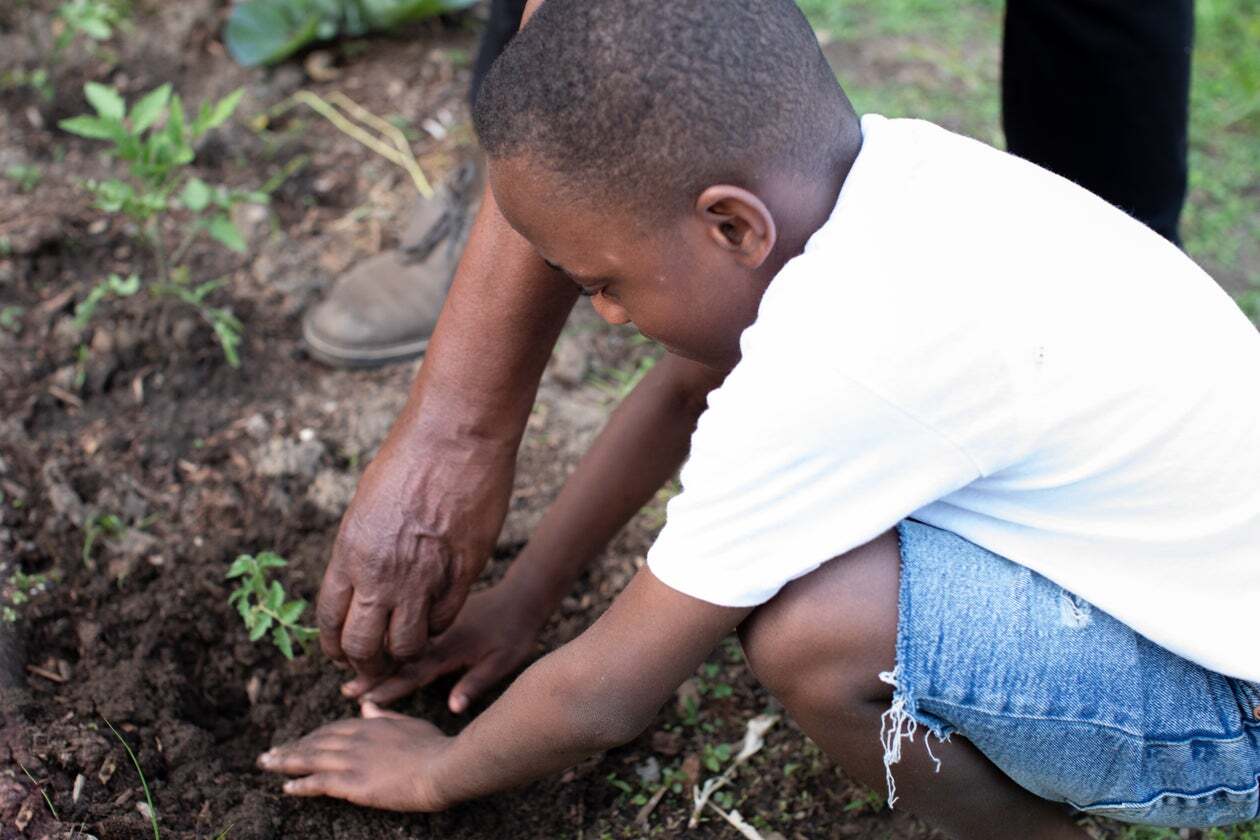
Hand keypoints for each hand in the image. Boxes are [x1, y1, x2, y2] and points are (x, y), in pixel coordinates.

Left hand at [258, 703, 453, 810]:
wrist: (442, 766)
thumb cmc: (434, 746)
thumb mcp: (408, 723)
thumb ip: (384, 715)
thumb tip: (366, 706)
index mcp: (370, 724)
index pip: (332, 729)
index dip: (312, 736)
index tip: (298, 741)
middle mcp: (356, 739)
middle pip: (315, 742)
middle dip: (291, 747)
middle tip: (270, 754)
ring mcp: (352, 760)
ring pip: (310, 759)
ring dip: (286, 762)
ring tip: (267, 765)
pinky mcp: (352, 782)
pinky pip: (318, 782)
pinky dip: (300, 784)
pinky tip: (287, 788)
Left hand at [317, 430, 514, 677]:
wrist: (455, 439)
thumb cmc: (409, 458)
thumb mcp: (366, 504)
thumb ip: (361, 549)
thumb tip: (361, 579)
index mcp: (350, 553)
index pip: (330, 621)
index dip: (334, 647)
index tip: (342, 654)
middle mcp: (381, 574)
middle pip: (363, 647)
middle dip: (365, 664)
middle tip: (374, 664)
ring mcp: (422, 578)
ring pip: (406, 645)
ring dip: (404, 652)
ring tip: (407, 645)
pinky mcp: (460, 574)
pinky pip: (443, 620)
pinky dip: (436, 625)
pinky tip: (435, 615)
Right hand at [340, 581, 546, 712]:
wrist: (522, 596)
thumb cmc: (515, 634)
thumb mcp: (502, 662)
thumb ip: (475, 683)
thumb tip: (453, 708)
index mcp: (450, 649)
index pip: (414, 672)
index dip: (390, 687)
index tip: (365, 698)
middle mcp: (438, 636)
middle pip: (398, 657)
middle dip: (371, 672)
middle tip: (345, 688)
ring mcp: (435, 625)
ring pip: (398, 640)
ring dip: (374, 653)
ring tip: (347, 665)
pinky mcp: (437, 617)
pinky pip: (407, 627)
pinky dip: (388, 636)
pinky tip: (371, 642)